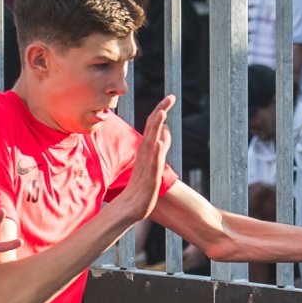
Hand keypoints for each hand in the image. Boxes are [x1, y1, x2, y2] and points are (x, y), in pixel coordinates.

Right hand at [111, 96, 174, 223]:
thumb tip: (165, 130)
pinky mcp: (150, 176)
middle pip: (152, 128)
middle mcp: (145, 152)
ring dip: (156, 127)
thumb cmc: (141, 184)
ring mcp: (147, 163)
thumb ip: (161, 145)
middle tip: (170, 97)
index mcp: (146, 148)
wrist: (130, 205)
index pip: (153, 124)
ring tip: (162, 113)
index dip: (161, 110)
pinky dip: (156, 151)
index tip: (170, 97)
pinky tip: (159, 142)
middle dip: (161, 111)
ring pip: (151, 141)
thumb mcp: (154, 160)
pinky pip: (153, 162)